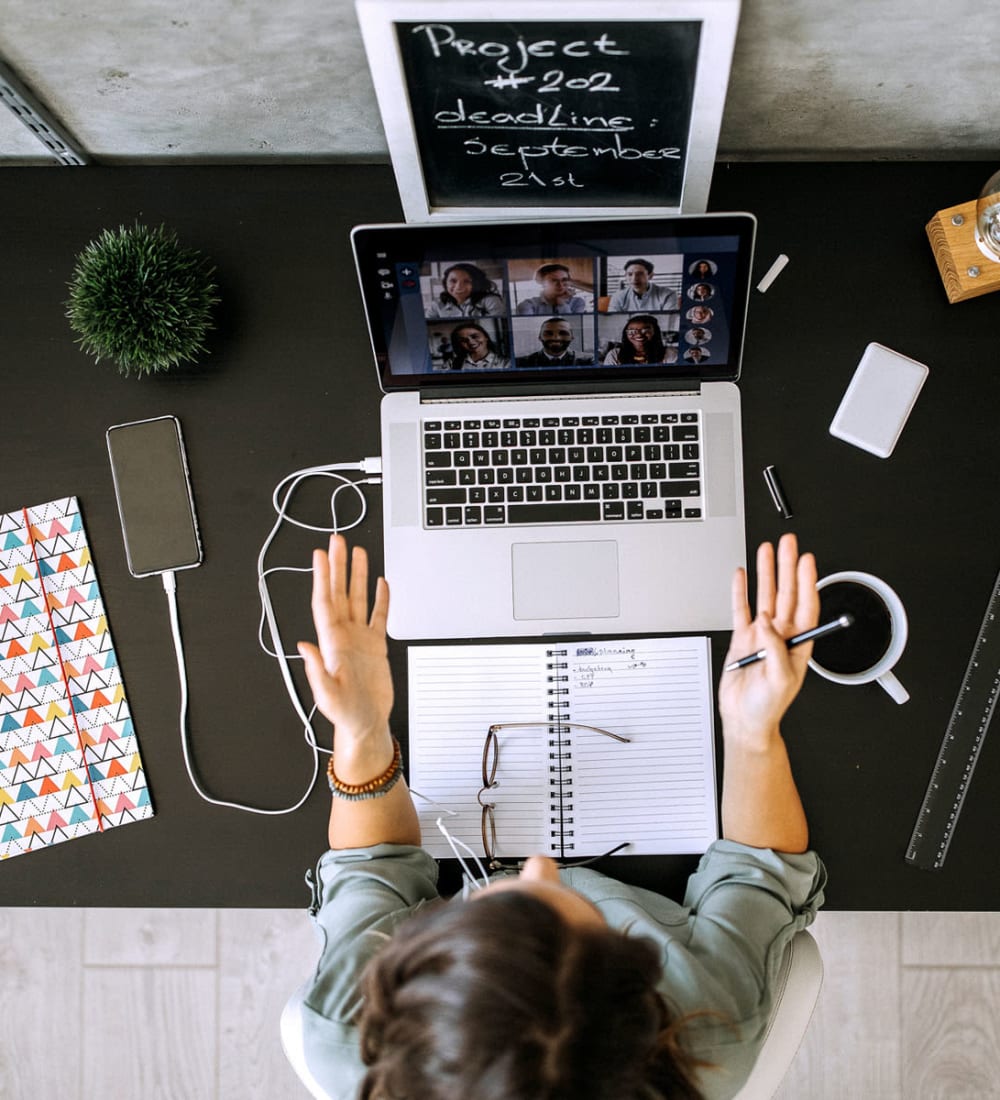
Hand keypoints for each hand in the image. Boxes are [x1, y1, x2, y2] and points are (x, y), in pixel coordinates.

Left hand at [297, 536, 392, 752]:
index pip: (324, 602)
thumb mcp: (327, 695)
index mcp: (331, 643)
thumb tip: (304, 647)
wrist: (366, 725)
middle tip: (337, 542)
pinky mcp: (375, 646)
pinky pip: (378, 616)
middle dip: (337, 566)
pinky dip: (381, 599)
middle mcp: (343, 636)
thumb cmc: (346, 714)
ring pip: (357, 599)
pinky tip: (381, 584)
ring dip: (357, 576)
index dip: (322, 577)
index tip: (320, 556)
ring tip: (357, 553)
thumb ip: (316, 670)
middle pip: (339, 592)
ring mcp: (359, 639)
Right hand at [718, 533, 818, 747]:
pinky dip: (740, 592)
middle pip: (786, 592)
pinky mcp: (742, 639)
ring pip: (765, 595)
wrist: (745, 720)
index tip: (807, 560)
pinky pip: (740, 609)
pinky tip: (741, 576)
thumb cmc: (769, 707)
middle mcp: (781, 635)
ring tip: (766, 551)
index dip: (807, 581)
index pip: (806, 604)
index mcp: (798, 644)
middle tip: (788, 544)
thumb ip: (776, 649)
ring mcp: (761, 635)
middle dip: (787, 566)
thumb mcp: (781, 679)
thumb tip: (767, 622)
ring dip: (766, 572)